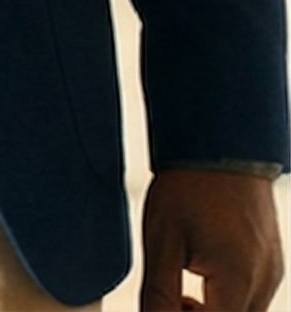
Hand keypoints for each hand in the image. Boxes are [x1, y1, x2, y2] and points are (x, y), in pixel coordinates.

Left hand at [140, 170, 283, 310]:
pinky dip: (228, 297)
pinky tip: (203, 269)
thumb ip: (159, 295)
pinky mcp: (272, 260)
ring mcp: (272, 271)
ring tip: (185, 280)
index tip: (164, 302)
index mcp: (238, 283)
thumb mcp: (162, 241)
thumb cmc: (188, 184)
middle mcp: (264, 282)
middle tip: (172, 297)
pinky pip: (253, 296)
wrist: (219, 136)